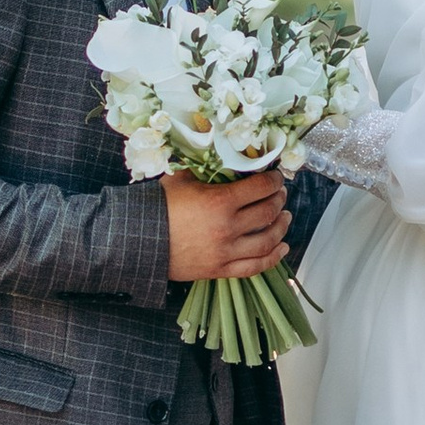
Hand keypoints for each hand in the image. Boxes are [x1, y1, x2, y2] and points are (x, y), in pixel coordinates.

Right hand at [166, 167, 290, 282]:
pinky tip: (282, 247)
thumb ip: (203, 167)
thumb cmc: (158, 207)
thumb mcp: (181, 178)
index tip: (275, 177)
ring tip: (285, 218)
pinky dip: (273, 257)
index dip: (273, 180)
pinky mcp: (221, 269)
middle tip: (280, 194)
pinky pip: (255, 266)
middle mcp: (228, 227)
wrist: (139, 241)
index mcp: (220, 202)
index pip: (260, 188)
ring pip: (268, 240)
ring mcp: (226, 251)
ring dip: (281, 227)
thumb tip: (219, 155)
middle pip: (268, 212)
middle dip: (278, 200)